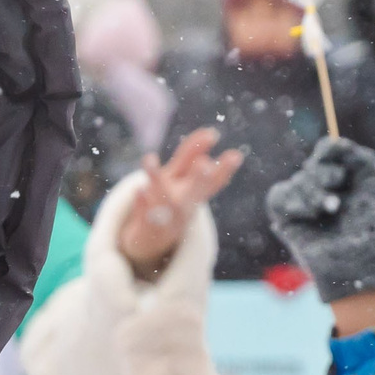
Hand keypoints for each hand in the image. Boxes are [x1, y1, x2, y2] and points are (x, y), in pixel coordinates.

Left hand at [118, 131, 242, 278]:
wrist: (151, 242)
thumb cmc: (173, 204)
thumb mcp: (182, 177)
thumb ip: (193, 154)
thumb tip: (210, 132)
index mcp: (194, 193)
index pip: (214, 180)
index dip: (224, 169)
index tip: (236, 155)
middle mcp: (184, 204)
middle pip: (194, 191)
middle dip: (199, 179)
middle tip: (204, 165)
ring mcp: (165, 217)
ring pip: (165, 201)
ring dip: (157, 180)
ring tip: (148, 159)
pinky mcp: (145, 225)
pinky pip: (143, 215)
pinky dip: (142, 203)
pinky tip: (138, 190)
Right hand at [263, 137, 374, 302]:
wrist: (360, 262)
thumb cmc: (370, 226)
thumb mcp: (372, 182)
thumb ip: (354, 154)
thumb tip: (331, 140)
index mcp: (342, 179)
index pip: (327, 150)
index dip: (330, 152)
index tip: (344, 169)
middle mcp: (321, 189)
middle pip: (311, 166)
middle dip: (324, 176)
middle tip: (337, 198)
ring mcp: (303, 205)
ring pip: (296, 181)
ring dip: (312, 192)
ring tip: (329, 209)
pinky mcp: (286, 221)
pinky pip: (277, 197)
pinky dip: (295, 202)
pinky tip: (312, 214)